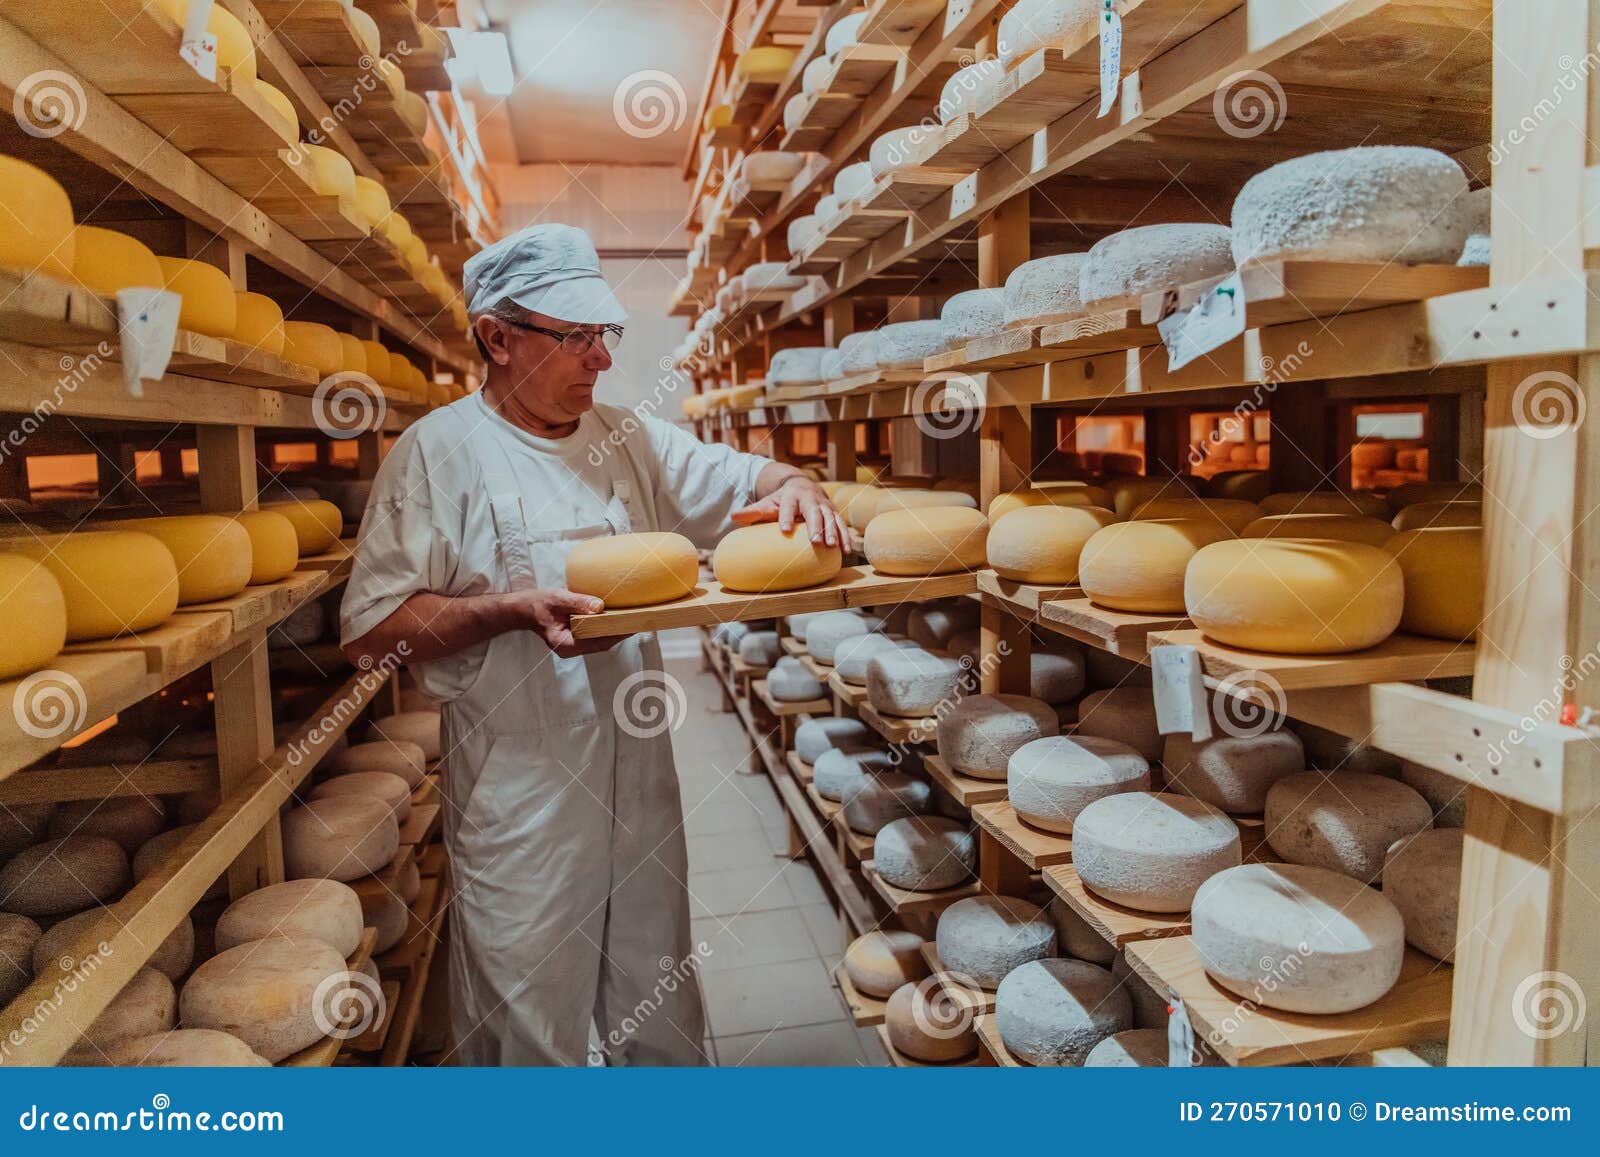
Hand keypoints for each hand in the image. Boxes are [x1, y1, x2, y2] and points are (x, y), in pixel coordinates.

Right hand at [509, 588, 621, 657]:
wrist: (524, 608)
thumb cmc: (538, 604)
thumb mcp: (558, 599)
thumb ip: (578, 603)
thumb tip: (600, 606)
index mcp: (566, 644)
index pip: (597, 642)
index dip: (616, 635)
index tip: (631, 626)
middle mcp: (571, 649)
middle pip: (602, 644)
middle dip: (620, 633)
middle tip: (639, 620)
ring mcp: (574, 646)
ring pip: (600, 641)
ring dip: (615, 631)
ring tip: (632, 619)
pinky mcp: (576, 639)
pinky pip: (595, 636)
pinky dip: (606, 628)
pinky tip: (617, 618)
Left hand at [731, 476, 848, 548]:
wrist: (802, 486)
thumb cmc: (781, 500)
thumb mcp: (767, 503)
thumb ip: (752, 512)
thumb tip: (733, 517)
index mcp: (790, 496)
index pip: (787, 506)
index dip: (786, 517)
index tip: (784, 529)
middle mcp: (809, 499)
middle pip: (813, 512)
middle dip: (815, 526)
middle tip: (815, 541)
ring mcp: (824, 506)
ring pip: (830, 518)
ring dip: (833, 532)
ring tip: (832, 546)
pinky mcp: (833, 513)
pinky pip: (840, 525)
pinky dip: (844, 537)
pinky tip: (844, 552)